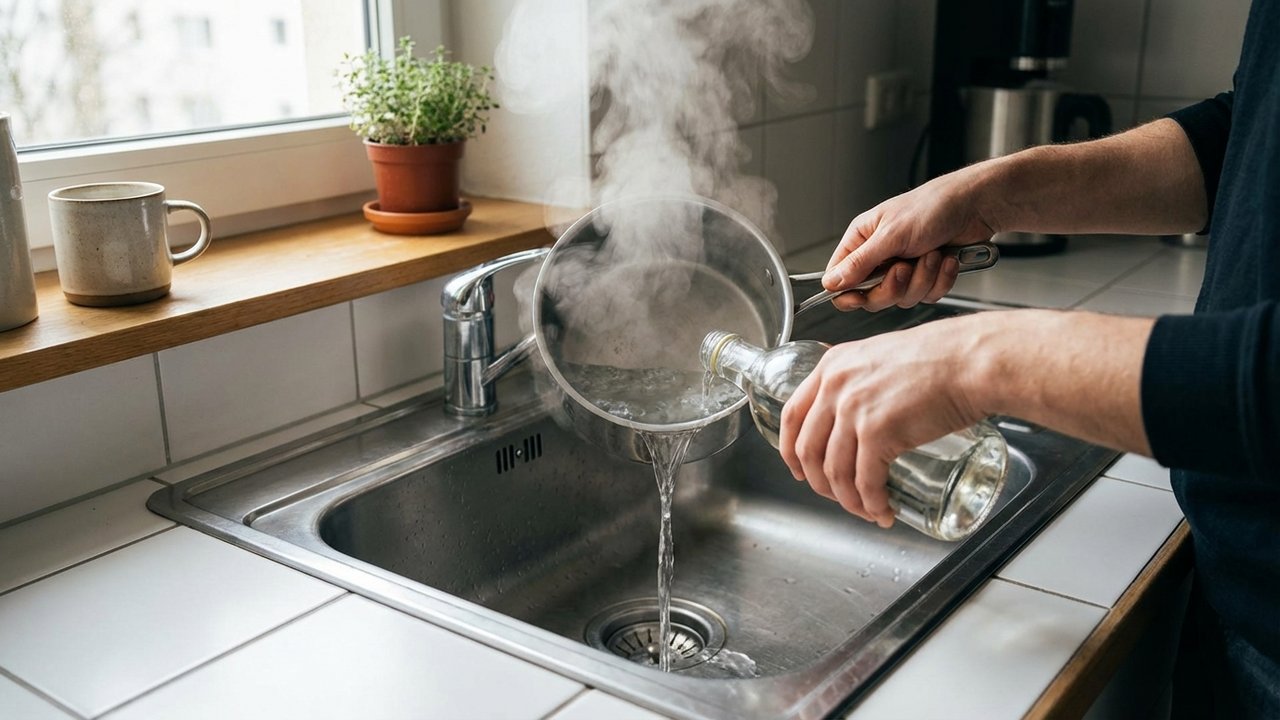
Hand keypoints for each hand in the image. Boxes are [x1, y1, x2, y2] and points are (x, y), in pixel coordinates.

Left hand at [777, 316, 987, 524]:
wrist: (971, 360)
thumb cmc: (942, 358)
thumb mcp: (883, 358)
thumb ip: (863, 382)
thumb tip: (861, 417)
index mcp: (832, 367)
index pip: (792, 416)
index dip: (791, 450)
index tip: (800, 469)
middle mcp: (835, 387)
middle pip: (807, 449)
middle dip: (819, 483)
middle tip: (837, 497)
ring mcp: (853, 410)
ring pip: (834, 472)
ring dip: (848, 501)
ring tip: (867, 510)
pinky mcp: (877, 431)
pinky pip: (865, 481)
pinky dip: (871, 503)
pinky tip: (882, 511)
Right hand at [823, 168, 997, 311]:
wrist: (976, 206)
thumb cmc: (933, 207)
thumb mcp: (891, 235)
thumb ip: (859, 263)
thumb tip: (831, 282)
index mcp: (863, 240)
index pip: (839, 277)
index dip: (846, 293)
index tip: (858, 298)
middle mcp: (881, 256)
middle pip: (871, 296)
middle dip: (893, 287)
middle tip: (904, 268)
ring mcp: (904, 268)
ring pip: (902, 298)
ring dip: (922, 279)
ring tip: (932, 254)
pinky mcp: (928, 276)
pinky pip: (927, 296)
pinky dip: (940, 280)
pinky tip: (946, 260)